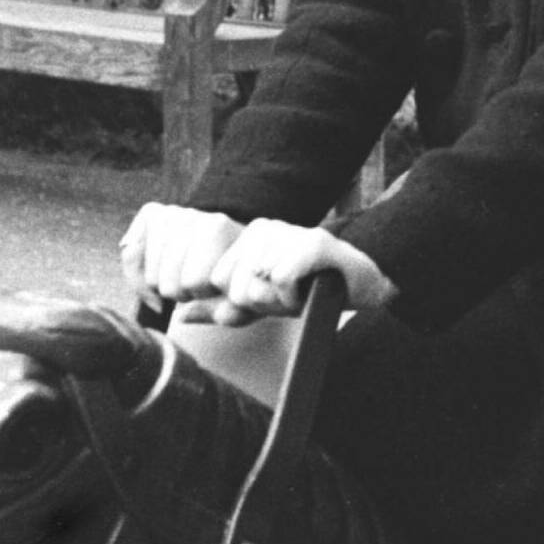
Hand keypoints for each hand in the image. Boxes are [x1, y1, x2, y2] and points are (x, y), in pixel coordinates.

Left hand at [120, 204, 394, 325]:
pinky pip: (281, 282)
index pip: (215, 282)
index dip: (242, 301)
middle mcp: (263, 229)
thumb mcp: (258, 303)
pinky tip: (311, 289)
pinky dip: (296, 297)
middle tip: (289, 293)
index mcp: (247, 238)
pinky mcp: (312, 243)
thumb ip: (219, 308)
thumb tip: (181, 315)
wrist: (362, 282)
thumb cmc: (308, 291)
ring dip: (280, 301)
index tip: (271, 294)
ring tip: (302, 289)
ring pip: (254, 287)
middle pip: (233, 288)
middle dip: (260, 302)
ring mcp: (288, 233)